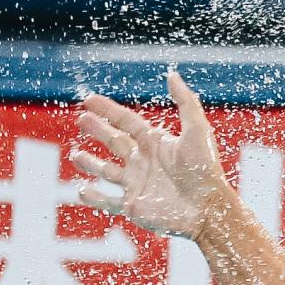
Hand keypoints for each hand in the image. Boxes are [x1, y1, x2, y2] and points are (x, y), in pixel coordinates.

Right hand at [72, 71, 228, 238]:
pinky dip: (93, 197)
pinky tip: (81, 190)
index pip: (126, 122)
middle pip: (115, 142)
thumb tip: (172, 74)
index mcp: (156, 143)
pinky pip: (107, 202)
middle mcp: (144, 162)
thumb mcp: (197, 131)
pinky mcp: (133, 207)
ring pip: (106, 171)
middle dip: (97, 131)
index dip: (108, 110)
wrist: (210, 209)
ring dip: (90, 163)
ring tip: (75, 156)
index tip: (88, 99)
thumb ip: (185, 102)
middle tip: (81, 120)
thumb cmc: (206, 170)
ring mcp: (137, 184)